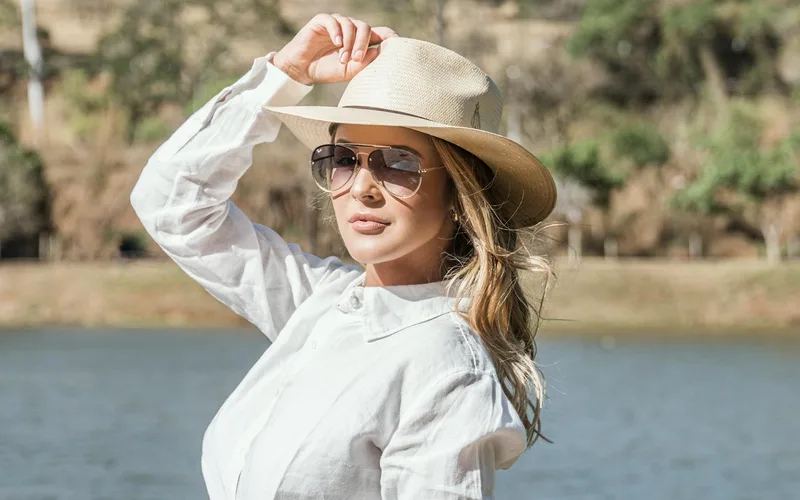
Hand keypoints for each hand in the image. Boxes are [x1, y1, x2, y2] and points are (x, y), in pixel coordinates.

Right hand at [272, 13, 397, 84]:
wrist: (302, 69)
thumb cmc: (326, 69)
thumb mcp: (347, 71)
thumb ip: (362, 64)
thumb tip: (378, 52)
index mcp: (361, 41)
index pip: (380, 33)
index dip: (389, 35)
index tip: (396, 43)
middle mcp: (351, 30)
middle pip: (365, 27)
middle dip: (363, 43)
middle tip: (357, 59)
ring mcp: (337, 24)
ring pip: (350, 24)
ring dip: (349, 43)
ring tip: (342, 59)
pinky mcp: (322, 21)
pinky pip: (333, 21)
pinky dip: (337, 32)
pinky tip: (337, 44)